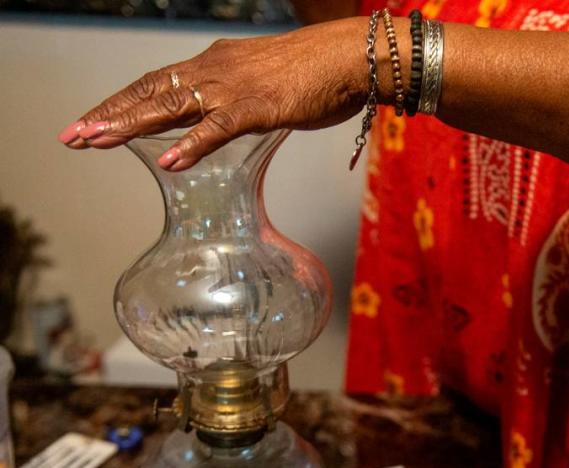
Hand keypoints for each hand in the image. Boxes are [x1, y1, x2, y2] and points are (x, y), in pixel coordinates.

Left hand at [57, 19, 368, 170]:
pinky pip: (218, 128)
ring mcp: (233, 88)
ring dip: (131, 125)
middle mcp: (214, 71)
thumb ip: (237, 103)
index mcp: (214, 65)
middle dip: (109, 115)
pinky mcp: (258, 106)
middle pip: (150, 93)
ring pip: (171, 106)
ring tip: (97, 142)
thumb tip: (222, 124)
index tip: (92, 123)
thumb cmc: (314, 73)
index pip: (155, 84)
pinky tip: (169, 161)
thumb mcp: (263, 85)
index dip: (120, 104)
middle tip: (73, 136)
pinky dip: (192, 145)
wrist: (348, 57)